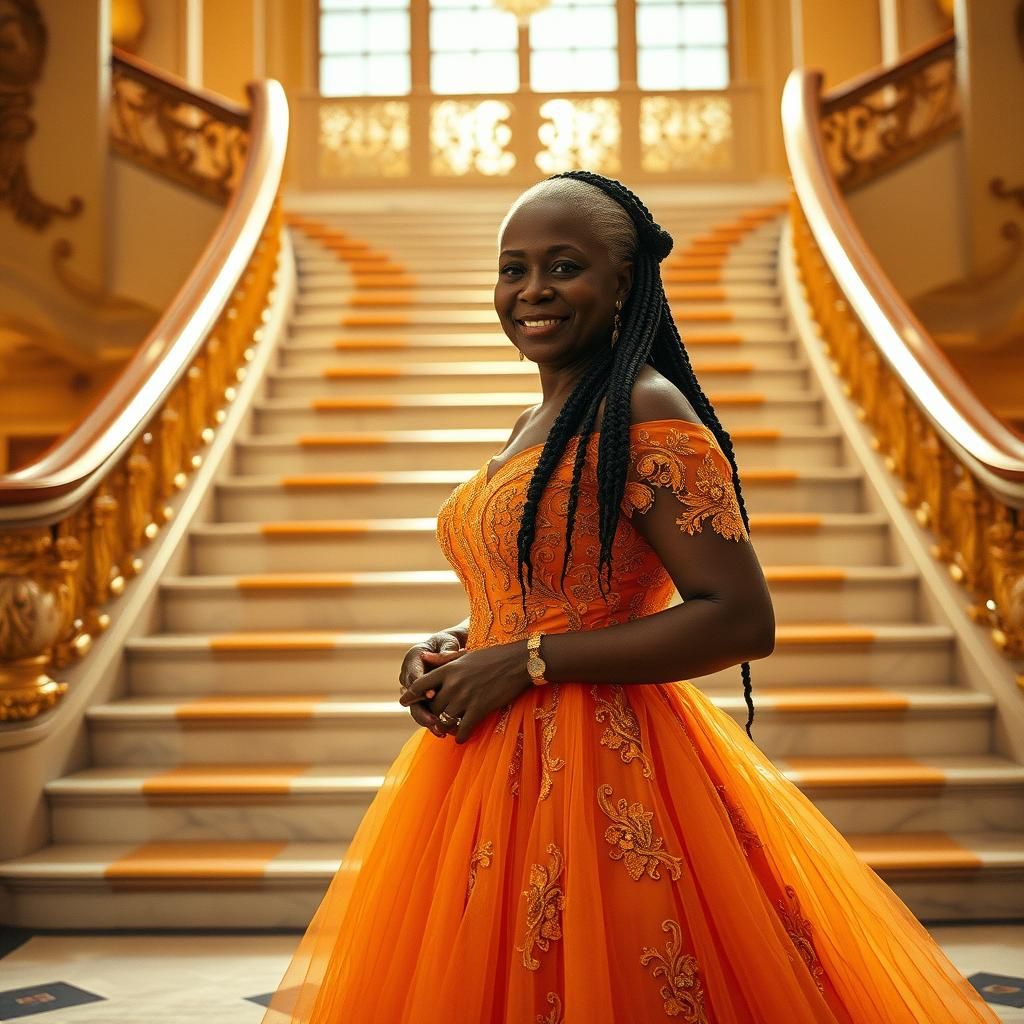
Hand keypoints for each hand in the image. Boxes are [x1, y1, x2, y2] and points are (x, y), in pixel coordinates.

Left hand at [399, 639, 532, 744]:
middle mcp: (453, 684)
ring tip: (446, 730)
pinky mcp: (479, 709)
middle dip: (431, 713)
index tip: (403, 701)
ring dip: (444, 726)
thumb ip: (443, 659)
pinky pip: (463, 729)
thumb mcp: (465, 654)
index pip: (420, 684)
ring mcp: (466, 698)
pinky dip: (461, 735)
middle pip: (432, 705)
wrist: (518, 662)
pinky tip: (461, 737)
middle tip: (433, 718)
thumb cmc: (493, 656)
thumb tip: (424, 657)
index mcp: (449, 669)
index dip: (410, 694)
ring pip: (444, 719)